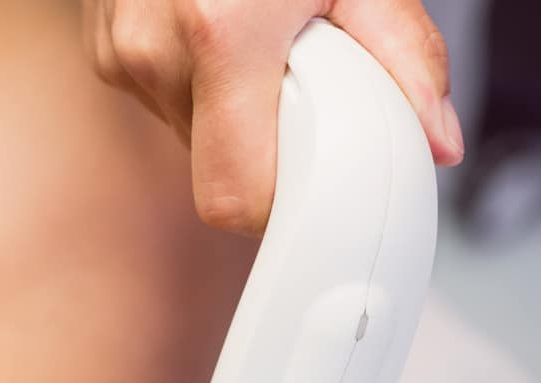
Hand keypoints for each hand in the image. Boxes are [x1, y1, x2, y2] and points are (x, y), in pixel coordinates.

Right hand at [84, 0, 464, 234]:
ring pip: (196, 139)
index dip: (284, 205)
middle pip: (222, 172)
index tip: (321, 183)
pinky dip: (211, 80)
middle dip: (277, 140)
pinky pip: (171, 100)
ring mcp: (116, 46)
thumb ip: (403, 52)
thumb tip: (437, 138)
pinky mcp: (103, 42)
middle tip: (309, 71)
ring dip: (244, 108)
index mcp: (215, 26)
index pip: (235, 199)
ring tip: (267, 31)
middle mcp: (150, 47)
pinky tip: (229, 21)